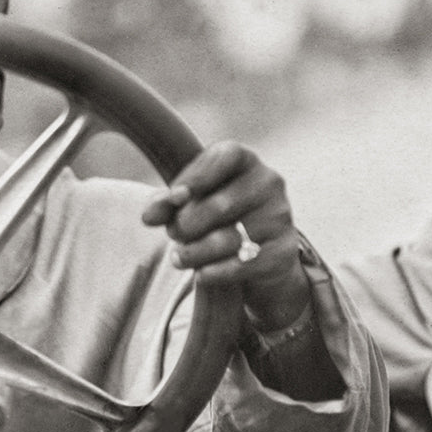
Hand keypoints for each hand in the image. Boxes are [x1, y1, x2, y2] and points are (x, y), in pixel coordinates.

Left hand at [142, 141, 309, 327]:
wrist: (259, 251)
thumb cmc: (216, 214)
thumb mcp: (192, 200)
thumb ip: (168, 203)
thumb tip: (148, 216)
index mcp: (245, 161)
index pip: (227, 156)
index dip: (198, 175)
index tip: (176, 196)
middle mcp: (268, 183)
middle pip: (222, 205)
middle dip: (188, 223)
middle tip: (173, 234)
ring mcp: (279, 217)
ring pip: (230, 239)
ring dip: (196, 252)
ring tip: (177, 258)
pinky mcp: (283, 251)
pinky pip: (244, 265)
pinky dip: (217, 272)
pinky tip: (200, 275)